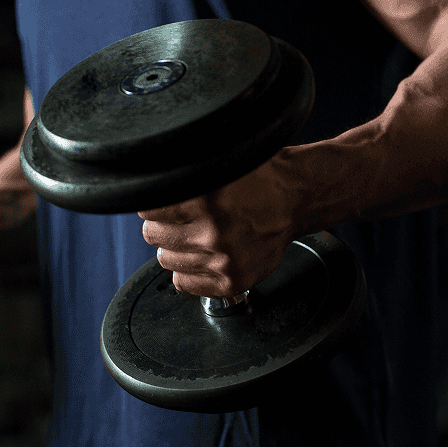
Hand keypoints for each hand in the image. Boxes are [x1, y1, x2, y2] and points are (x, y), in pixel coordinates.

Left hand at [138, 151, 306, 297]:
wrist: (298, 199)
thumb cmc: (260, 177)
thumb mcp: (223, 163)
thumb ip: (187, 173)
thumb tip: (149, 175)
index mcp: (208, 200)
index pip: (150, 211)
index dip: (154, 204)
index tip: (162, 203)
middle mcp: (214, 233)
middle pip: (154, 236)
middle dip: (161, 225)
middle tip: (177, 219)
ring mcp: (223, 260)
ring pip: (166, 260)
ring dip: (174, 247)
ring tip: (191, 235)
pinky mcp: (231, 281)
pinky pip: (184, 283)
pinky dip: (186, 271)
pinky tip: (199, 256)